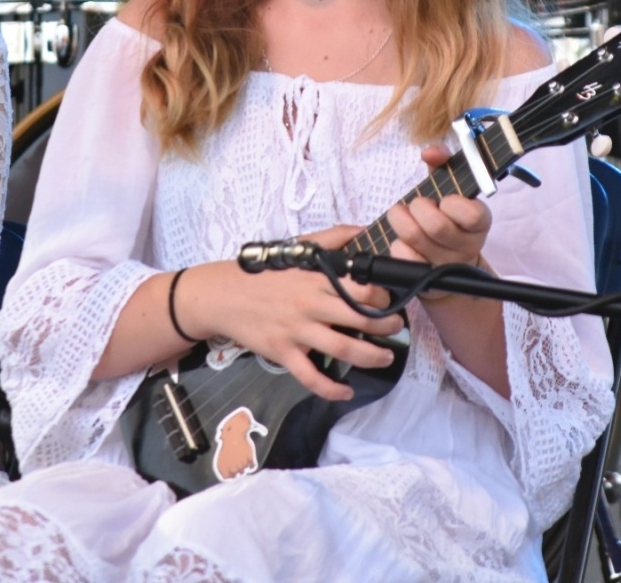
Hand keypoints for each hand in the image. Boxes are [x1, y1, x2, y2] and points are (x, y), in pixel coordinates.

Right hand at [180, 223, 406, 402]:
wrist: (223, 295)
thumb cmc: (263, 272)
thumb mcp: (297, 248)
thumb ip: (333, 238)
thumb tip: (363, 229)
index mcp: (317, 279)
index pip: (361, 288)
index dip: (383, 297)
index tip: (390, 301)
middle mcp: (310, 305)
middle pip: (361, 319)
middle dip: (387, 328)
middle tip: (397, 330)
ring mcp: (296, 331)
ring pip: (343, 350)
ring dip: (371, 357)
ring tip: (385, 358)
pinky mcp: (282, 353)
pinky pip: (311, 377)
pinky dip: (332, 389)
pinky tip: (346, 392)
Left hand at [386, 143, 493, 287]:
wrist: (450, 263)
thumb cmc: (448, 217)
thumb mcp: (450, 188)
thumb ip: (443, 164)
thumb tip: (430, 152)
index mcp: (479, 222)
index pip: (473, 215)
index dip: (454, 205)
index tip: (445, 200)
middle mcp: (466, 246)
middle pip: (437, 226)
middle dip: (419, 208)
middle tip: (416, 204)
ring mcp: (446, 264)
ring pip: (415, 239)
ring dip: (401, 220)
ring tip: (400, 215)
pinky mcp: (425, 277)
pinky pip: (403, 257)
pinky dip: (397, 244)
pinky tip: (401, 239)